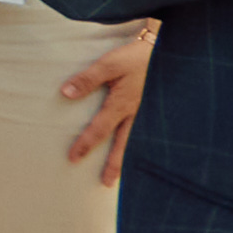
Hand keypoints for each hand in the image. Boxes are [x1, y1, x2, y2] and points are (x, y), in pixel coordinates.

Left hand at [57, 14, 154, 176]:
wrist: (167, 49)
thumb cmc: (137, 56)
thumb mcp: (109, 64)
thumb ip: (88, 79)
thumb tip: (65, 94)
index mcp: (122, 105)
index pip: (99, 130)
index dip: (85, 144)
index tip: (73, 158)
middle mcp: (136, 114)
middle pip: (123, 145)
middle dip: (114, 165)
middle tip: (106, 183)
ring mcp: (148, 114)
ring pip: (137, 142)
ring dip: (130, 158)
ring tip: (123, 175)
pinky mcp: (155, 110)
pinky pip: (147, 133)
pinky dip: (143, 146)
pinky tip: (141, 152)